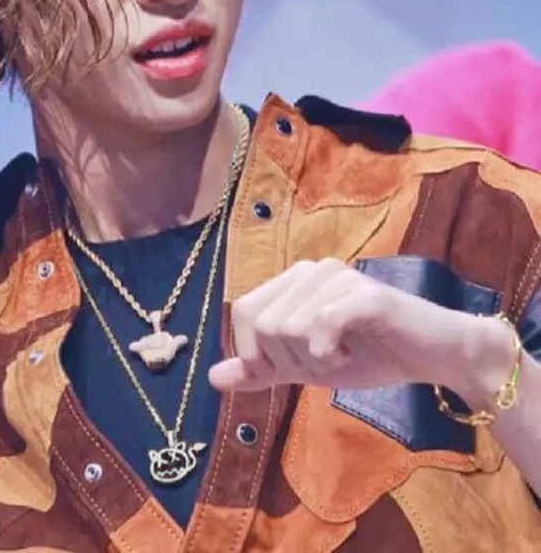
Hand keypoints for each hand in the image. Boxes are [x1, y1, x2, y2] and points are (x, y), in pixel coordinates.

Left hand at [208, 258, 511, 401]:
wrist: (434, 357)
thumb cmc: (370, 355)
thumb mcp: (305, 367)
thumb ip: (261, 370)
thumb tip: (213, 379)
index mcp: (293, 280)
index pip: (245, 312)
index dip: (259, 351)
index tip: (297, 365)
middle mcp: (311, 269)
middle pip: (264, 323)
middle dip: (288, 359)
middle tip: (324, 360)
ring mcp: (338, 277)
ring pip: (288, 327)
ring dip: (313, 359)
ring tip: (344, 354)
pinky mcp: (365, 295)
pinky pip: (320, 325)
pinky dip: (328, 353)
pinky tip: (349, 354)